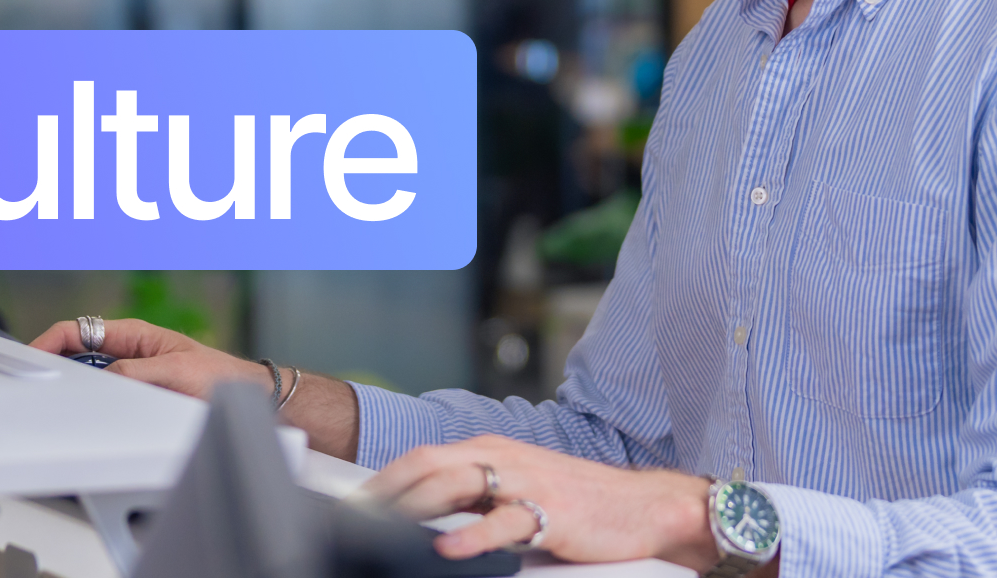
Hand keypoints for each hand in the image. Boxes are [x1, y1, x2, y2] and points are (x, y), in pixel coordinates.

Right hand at [28, 317, 361, 460]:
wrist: (250, 400)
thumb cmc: (221, 378)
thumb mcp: (173, 372)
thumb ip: (135, 372)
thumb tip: (102, 378)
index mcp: (136, 334)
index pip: (77, 329)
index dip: (49, 341)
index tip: (30, 357)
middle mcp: (131, 351)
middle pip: (76, 354)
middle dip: (55, 367)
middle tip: (37, 385)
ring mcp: (133, 373)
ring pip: (89, 379)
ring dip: (75, 389)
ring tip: (62, 402)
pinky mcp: (138, 395)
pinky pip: (104, 398)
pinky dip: (91, 405)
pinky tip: (87, 416)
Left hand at [359, 435, 719, 567]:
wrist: (643, 506)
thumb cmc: (578, 501)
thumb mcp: (517, 489)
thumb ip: (476, 498)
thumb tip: (428, 517)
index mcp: (490, 450)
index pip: (422, 458)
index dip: (383, 480)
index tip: (354, 504)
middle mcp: (502, 457)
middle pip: (429, 465)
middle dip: (386, 490)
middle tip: (356, 517)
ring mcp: (525, 481)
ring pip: (458, 484)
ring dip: (415, 506)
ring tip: (384, 527)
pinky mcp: (550, 511)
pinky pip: (504, 522)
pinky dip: (472, 534)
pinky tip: (448, 547)